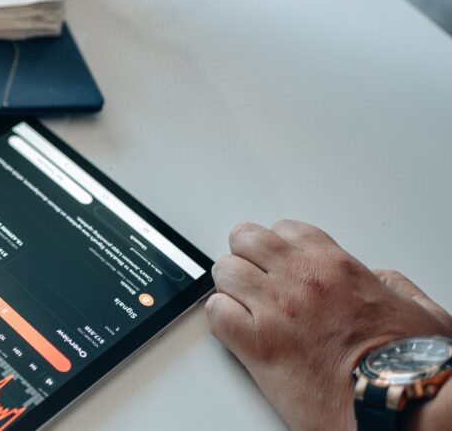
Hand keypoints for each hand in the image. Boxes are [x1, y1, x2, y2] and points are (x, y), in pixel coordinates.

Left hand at [207, 220, 451, 429]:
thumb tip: (375, 279)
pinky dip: (222, 319)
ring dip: (231, 288)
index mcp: (335, 266)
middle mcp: (300, 279)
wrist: (399, 405)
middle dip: (246, 256)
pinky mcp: (257, 345)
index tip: (281, 263)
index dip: (279, 247)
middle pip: (245, 239)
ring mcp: (274, 310)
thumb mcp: (418, 309)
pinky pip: (216, 313)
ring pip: (225, 271)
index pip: (286, 230)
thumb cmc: (411, 365)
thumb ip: (391, 283)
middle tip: (255, 279)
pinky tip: (239, 330)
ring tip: (246, 307)